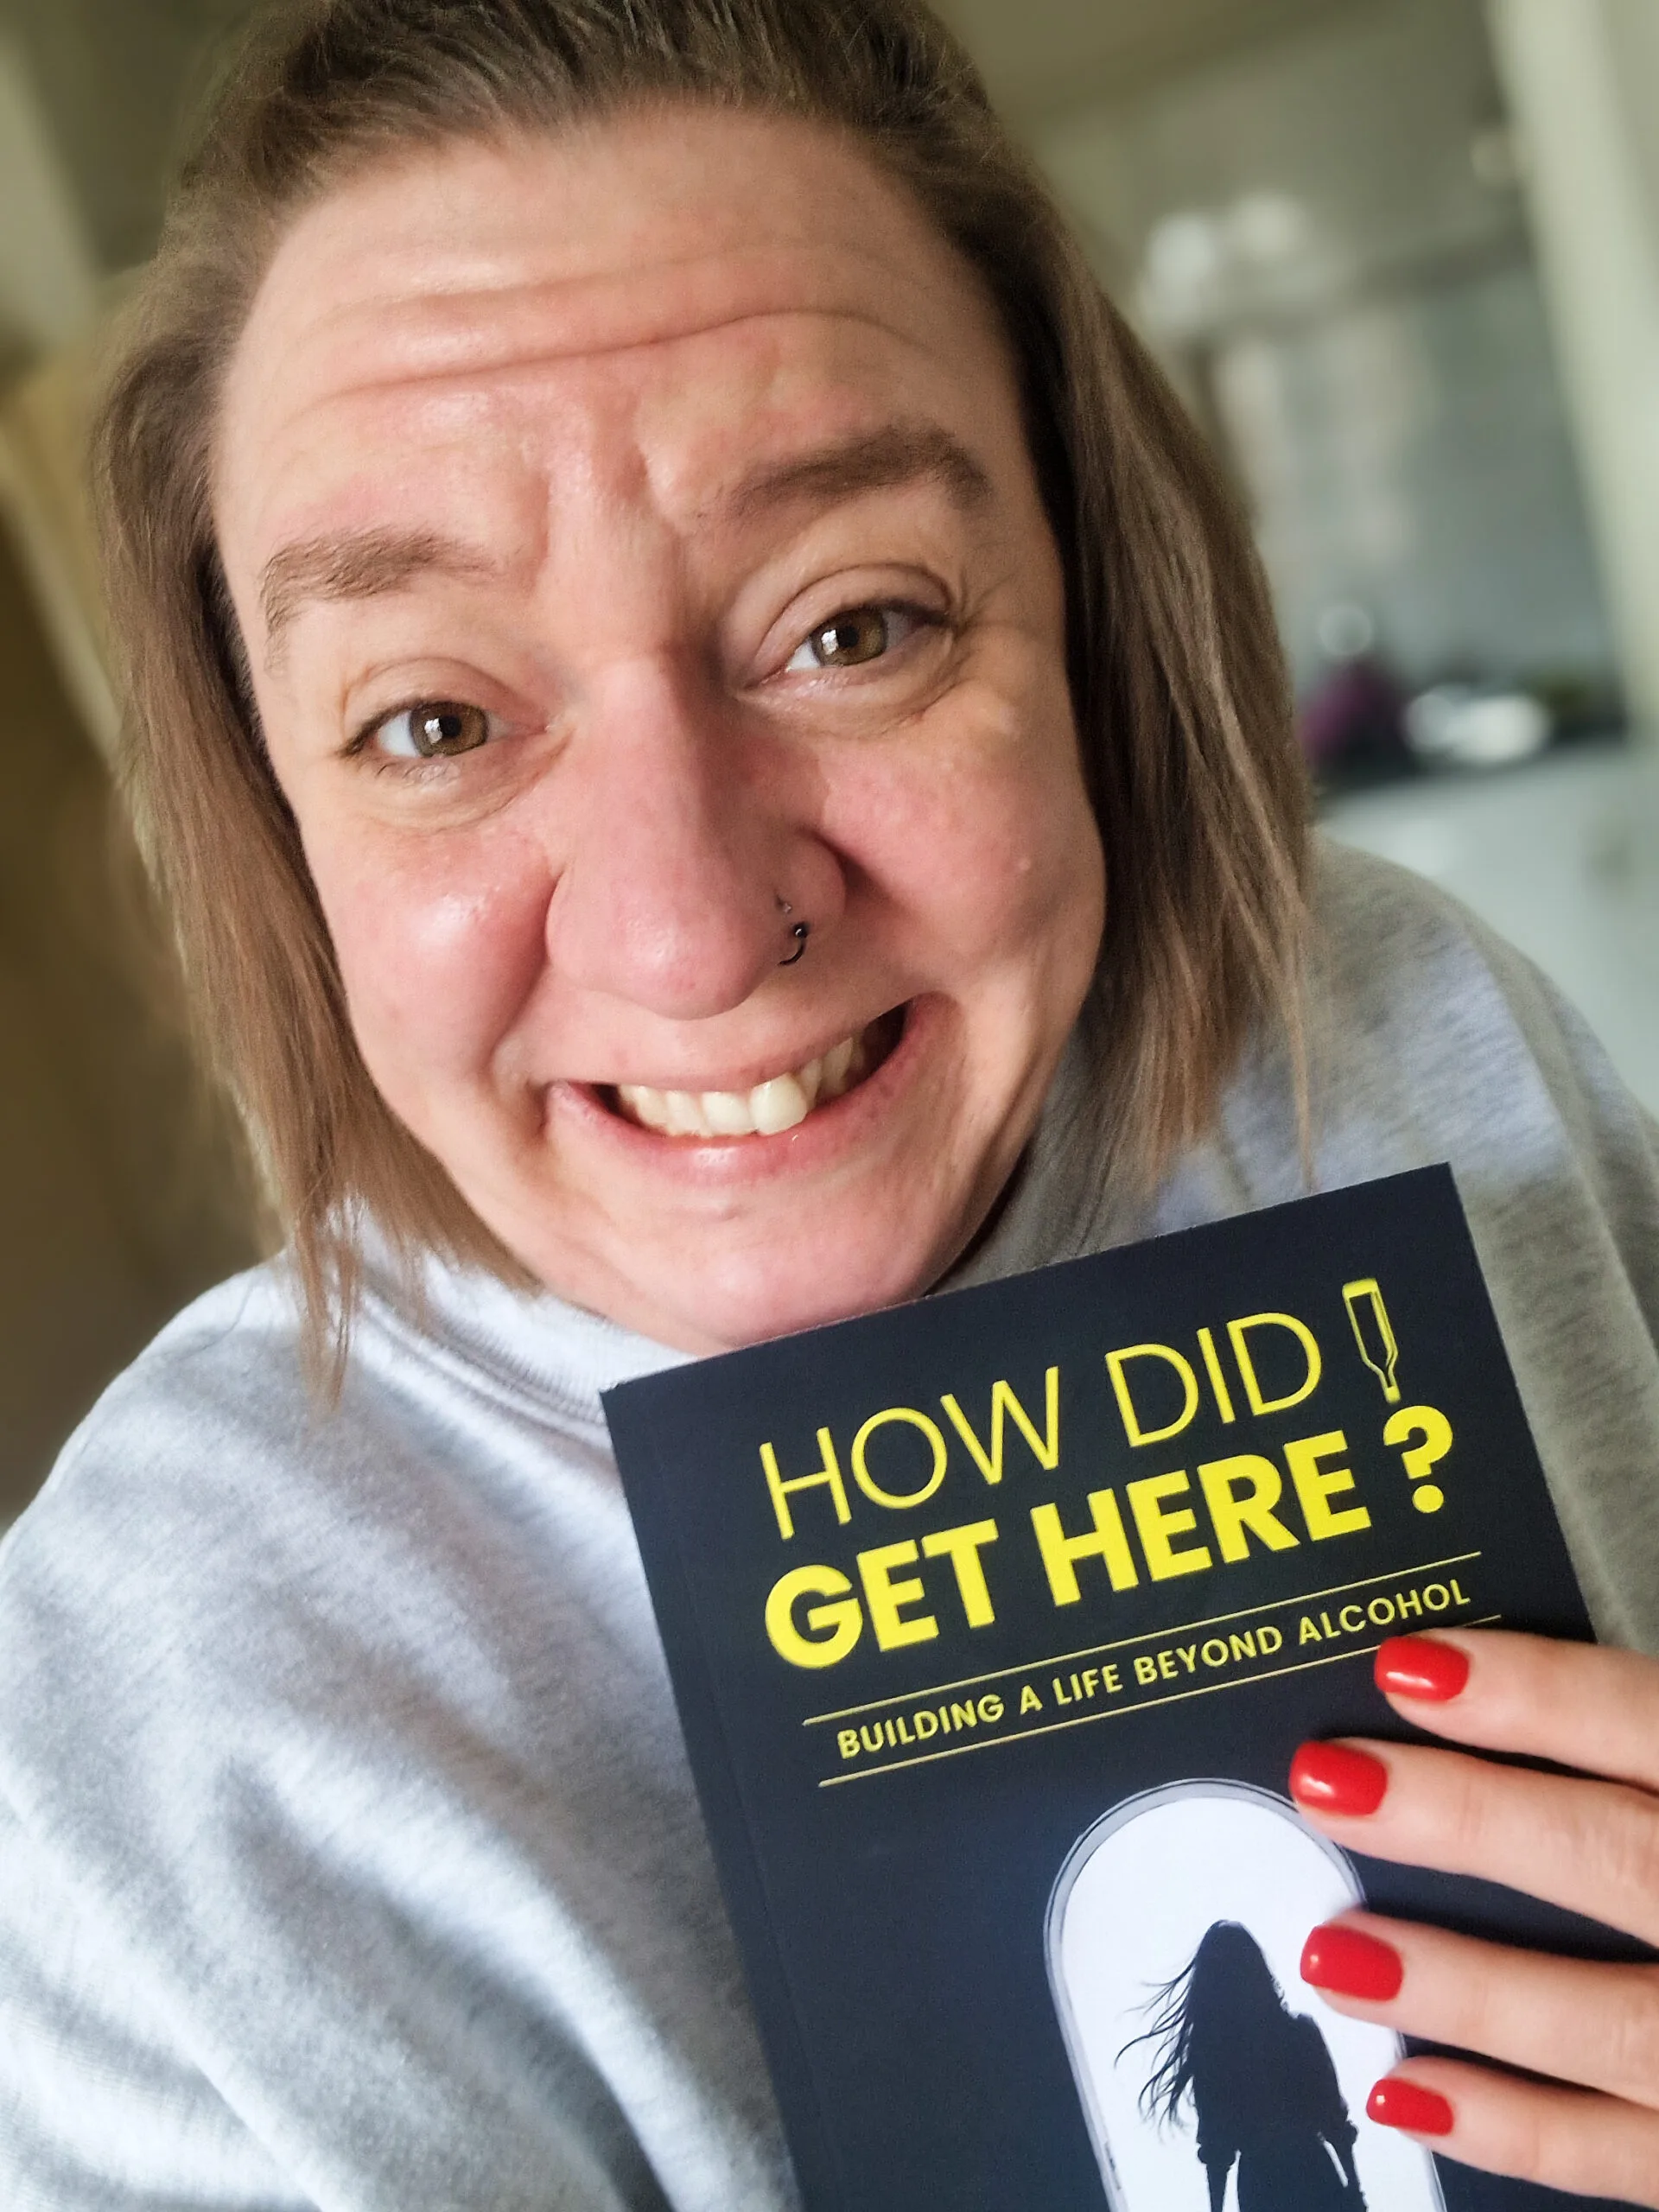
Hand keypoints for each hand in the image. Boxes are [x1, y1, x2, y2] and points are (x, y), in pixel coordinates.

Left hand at [1287, 1628, 1658, 2207]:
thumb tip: (1525, 1692)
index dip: (1540, 1697)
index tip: (1410, 1665)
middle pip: (1626, 1863)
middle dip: (1473, 1822)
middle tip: (1331, 1780)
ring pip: (1619, 2026)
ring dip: (1467, 1990)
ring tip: (1334, 1950)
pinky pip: (1637, 2161)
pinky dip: (1519, 2132)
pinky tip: (1406, 2092)